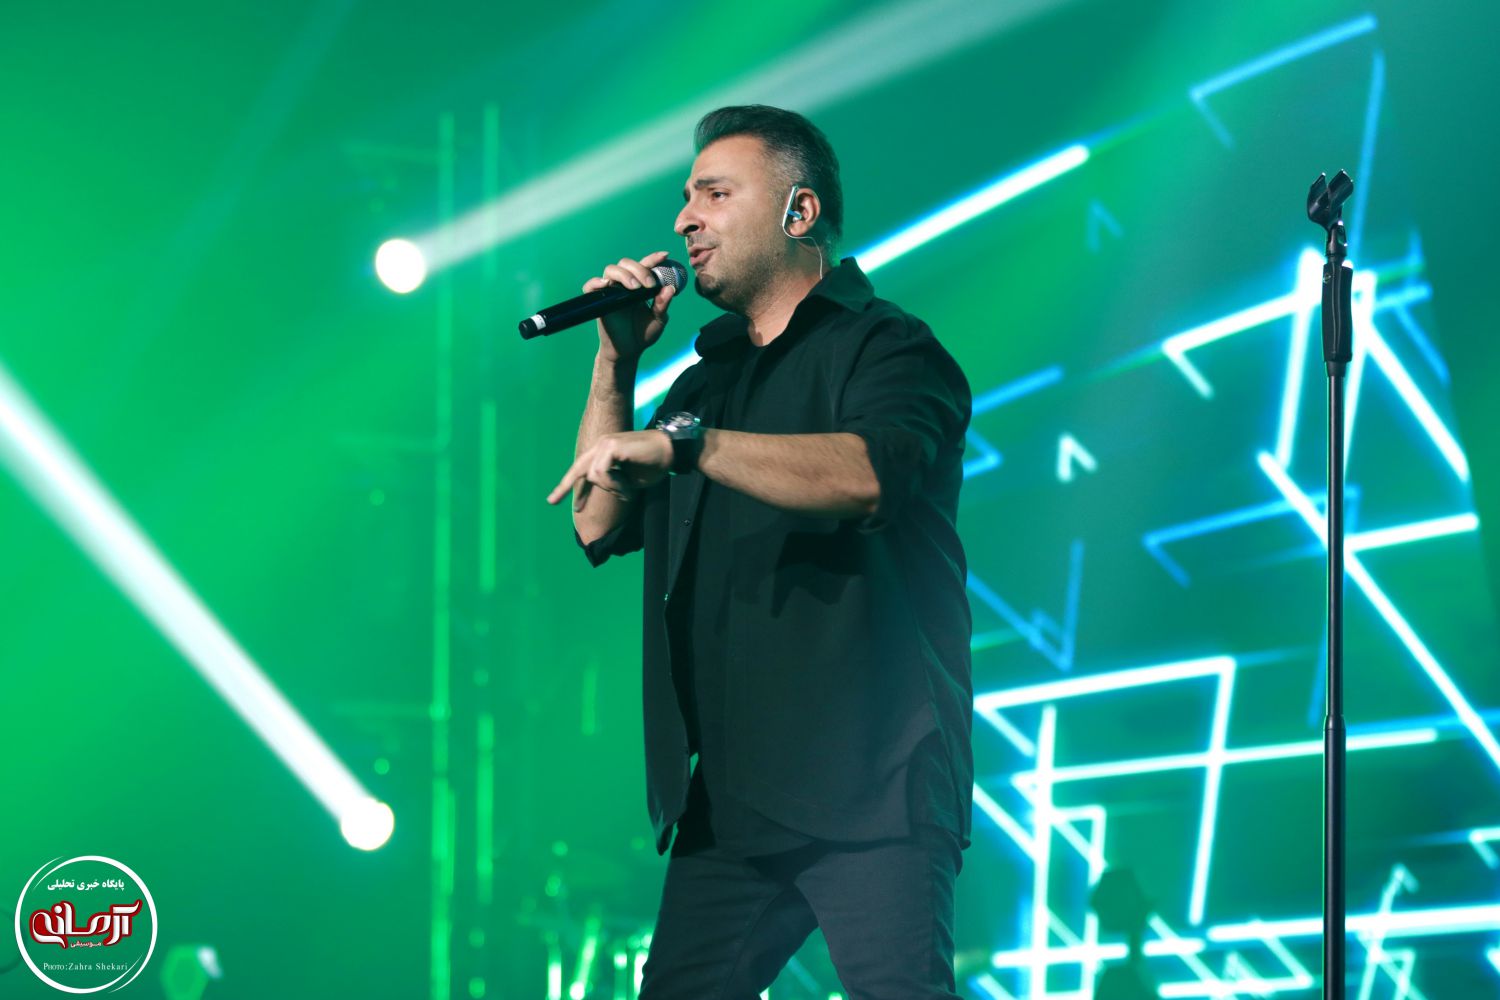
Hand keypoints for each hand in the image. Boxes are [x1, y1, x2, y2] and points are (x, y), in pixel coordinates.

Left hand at [548, 430, 673, 509]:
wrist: (670, 451)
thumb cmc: (655, 465)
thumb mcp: (630, 481)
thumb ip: (615, 484)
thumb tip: (607, 492)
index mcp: (605, 451)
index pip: (585, 469)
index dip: (578, 488)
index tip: (575, 506)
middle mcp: (601, 445)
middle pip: (578, 468)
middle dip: (564, 486)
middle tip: (551, 502)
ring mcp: (605, 444)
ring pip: (593, 476)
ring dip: (611, 489)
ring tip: (628, 492)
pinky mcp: (610, 446)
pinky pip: (601, 473)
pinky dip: (614, 484)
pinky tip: (627, 487)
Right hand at [587, 250, 677, 362]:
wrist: (628, 352)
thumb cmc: (643, 334)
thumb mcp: (658, 320)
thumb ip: (663, 304)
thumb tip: (670, 288)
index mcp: (640, 285)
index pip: (644, 266)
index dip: (653, 258)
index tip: (665, 255)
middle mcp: (624, 285)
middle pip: (626, 263)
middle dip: (640, 269)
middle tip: (649, 284)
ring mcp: (610, 292)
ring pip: (611, 270)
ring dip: (624, 274)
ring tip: (635, 287)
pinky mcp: (598, 302)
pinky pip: (590, 286)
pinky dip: (596, 282)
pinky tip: (606, 285)